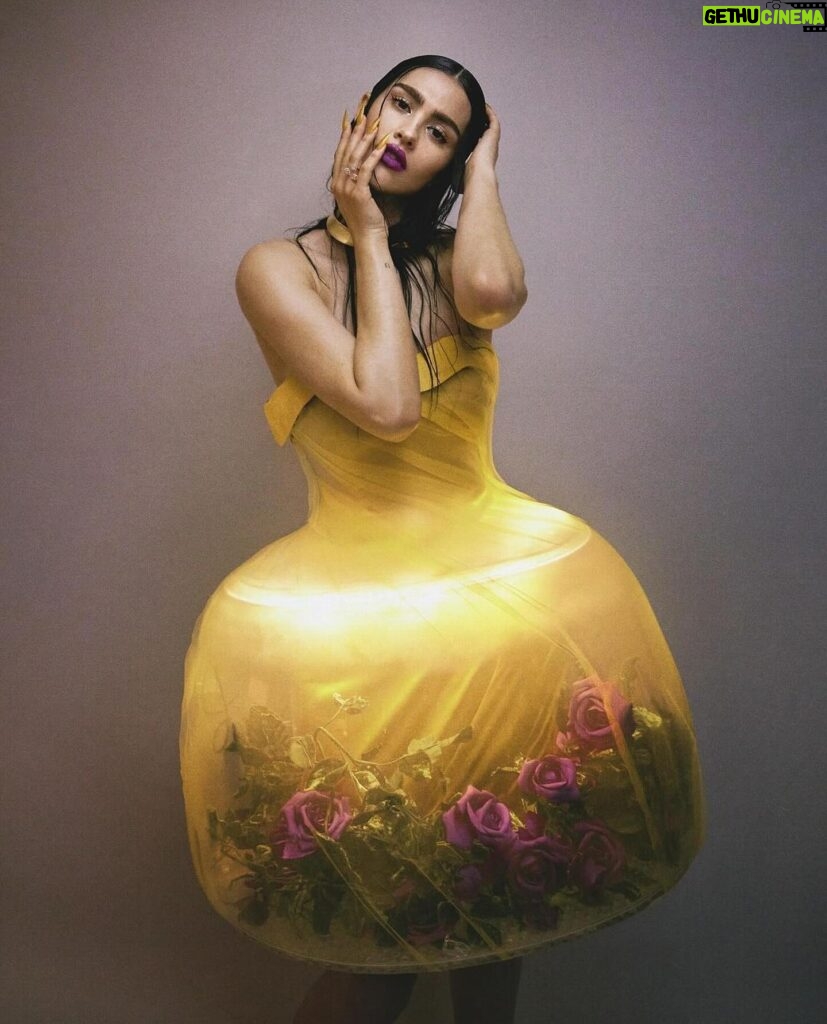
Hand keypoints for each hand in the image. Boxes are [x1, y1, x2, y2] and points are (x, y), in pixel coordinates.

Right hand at [330, 94, 391, 240]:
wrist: (368, 238)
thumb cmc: (366, 220)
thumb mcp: (359, 197)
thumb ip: (358, 181)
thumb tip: (363, 167)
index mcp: (337, 183)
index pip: (340, 153)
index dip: (345, 134)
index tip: (351, 118)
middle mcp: (338, 184)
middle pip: (347, 151)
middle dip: (355, 130)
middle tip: (363, 112)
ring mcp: (346, 189)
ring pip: (355, 157)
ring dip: (365, 139)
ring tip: (373, 124)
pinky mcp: (358, 193)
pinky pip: (365, 170)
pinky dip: (373, 156)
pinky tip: (381, 144)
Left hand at [462, 103, 499, 184]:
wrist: (478, 175)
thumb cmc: (470, 179)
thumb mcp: (460, 175)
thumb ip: (456, 177)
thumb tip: (451, 186)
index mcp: (482, 156)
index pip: (478, 142)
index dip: (474, 134)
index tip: (466, 127)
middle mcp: (489, 147)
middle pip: (485, 131)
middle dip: (479, 123)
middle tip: (471, 114)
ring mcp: (492, 140)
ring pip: (490, 124)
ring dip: (484, 115)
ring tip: (477, 107)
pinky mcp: (494, 134)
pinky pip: (493, 119)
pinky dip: (488, 112)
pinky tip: (482, 105)